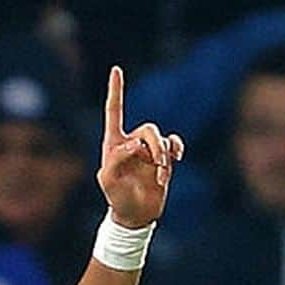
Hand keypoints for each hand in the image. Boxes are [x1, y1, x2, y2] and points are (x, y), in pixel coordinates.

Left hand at [96, 66, 183, 228]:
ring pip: (162, 138)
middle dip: (156, 145)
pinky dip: (175, 151)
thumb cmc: (117, 198)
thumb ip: (116, 159)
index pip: (114, 112)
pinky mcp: (163, 159)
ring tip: (162, 174)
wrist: (136, 215)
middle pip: (149, 130)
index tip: (116, 69)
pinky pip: (174, 144)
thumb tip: (135, 144)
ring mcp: (148, 150)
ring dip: (164, 154)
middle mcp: (131, 143)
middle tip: (159, 164)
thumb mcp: (108, 180)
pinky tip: (174, 162)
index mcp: (113, 144)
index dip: (116, 91)